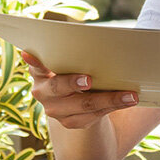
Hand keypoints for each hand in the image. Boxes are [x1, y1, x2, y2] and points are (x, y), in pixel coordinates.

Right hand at [22, 51, 137, 128]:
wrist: (74, 96)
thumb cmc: (73, 67)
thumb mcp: (69, 58)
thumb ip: (72, 51)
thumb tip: (92, 38)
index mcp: (39, 71)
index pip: (34, 65)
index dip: (34, 61)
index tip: (29, 54)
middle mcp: (43, 92)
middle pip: (59, 88)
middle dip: (73, 83)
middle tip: (89, 79)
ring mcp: (55, 110)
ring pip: (83, 106)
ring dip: (109, 99)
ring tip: (130, 95)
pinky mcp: (71, 122)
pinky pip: (94, 116)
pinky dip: (112, 106)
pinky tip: (127, 100)